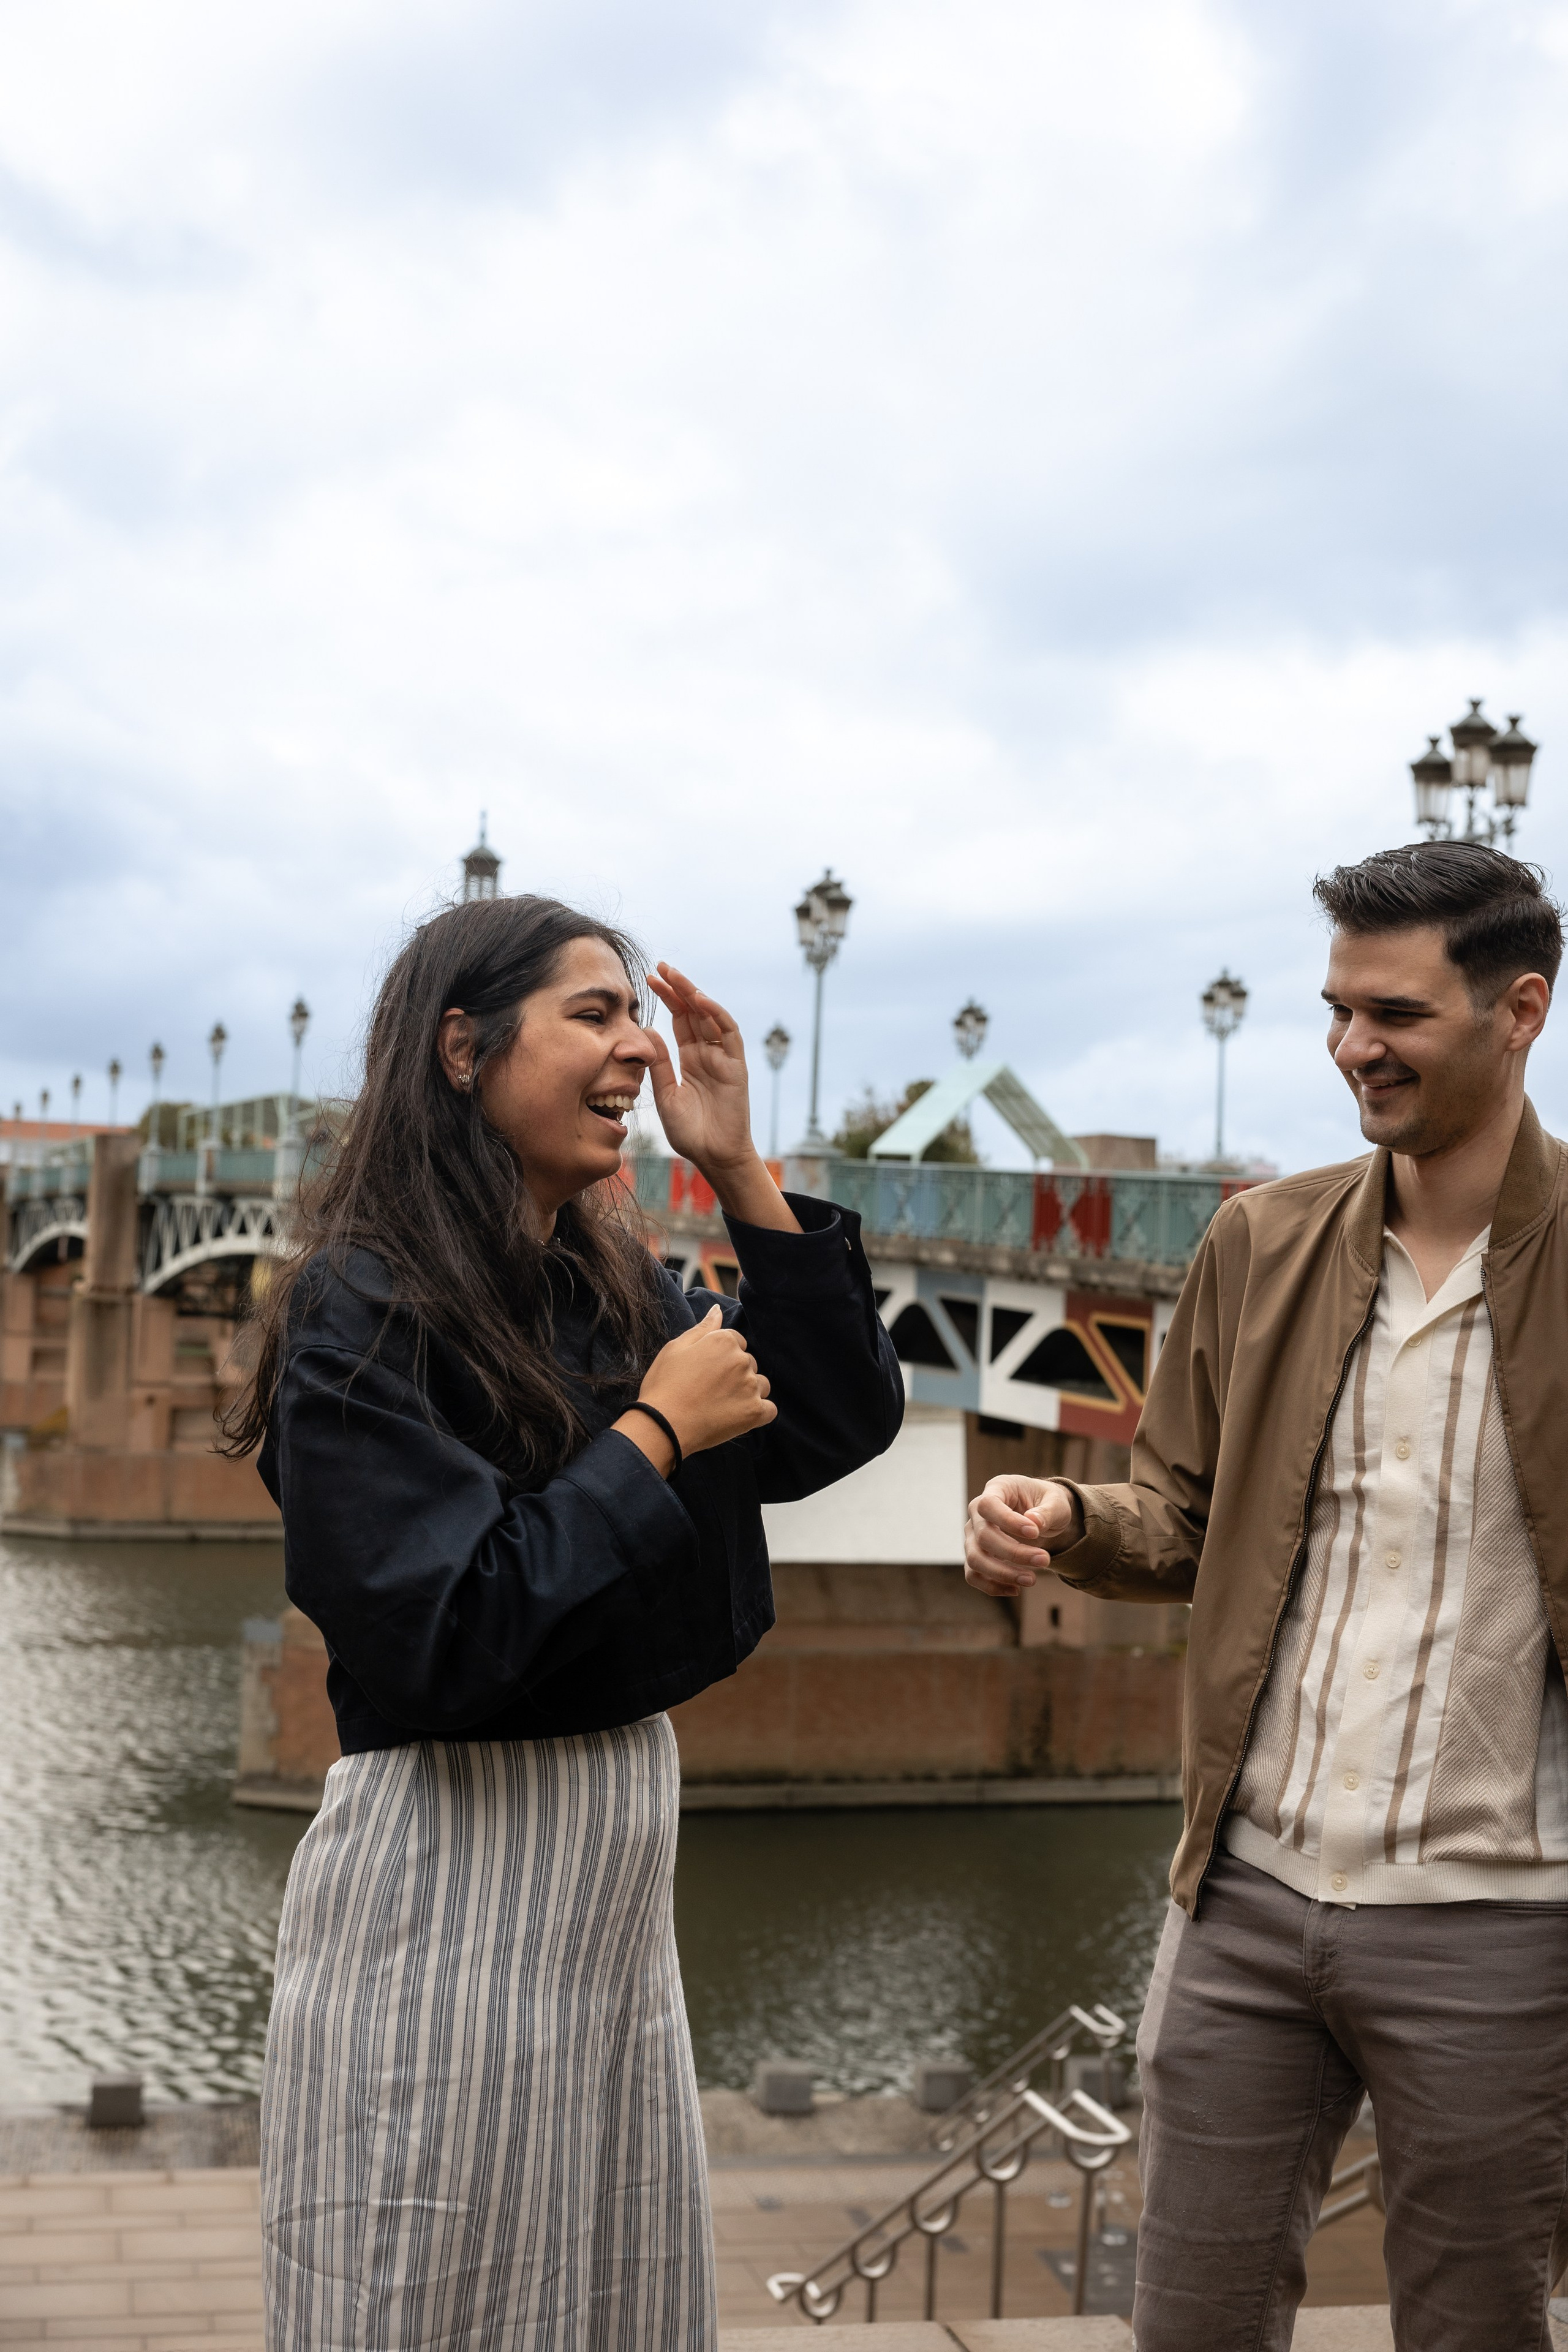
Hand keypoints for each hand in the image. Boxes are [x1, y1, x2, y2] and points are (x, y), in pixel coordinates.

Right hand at [619, 1305, 777, 1464]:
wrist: (662, 1426)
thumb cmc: (664, 1385)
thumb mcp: (676, 1348)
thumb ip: (702, 1328)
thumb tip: (718, 1310)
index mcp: (723, 1341)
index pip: (737, 1342)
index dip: (722, 1357)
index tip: (707, 1372)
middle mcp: (741, 1360)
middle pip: (749, 1363)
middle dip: (735, 1373)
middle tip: (710, 1390)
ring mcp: (750, 1387)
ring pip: (761, 1385)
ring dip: (749, 1392)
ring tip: (723, 1404)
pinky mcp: (754, 1412)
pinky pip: (769, 1410)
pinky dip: (758, 1413)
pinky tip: (739, 1417)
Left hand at [644, 964, 754, 1175]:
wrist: (713, 1156)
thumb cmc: (690, 1131)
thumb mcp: (665, 1094)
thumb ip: (659, 1063)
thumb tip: (647, 1031)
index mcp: (690, 1059)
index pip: (679, 1021)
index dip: (666, 999)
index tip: (648, 980)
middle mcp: (708, 1054)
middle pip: (693, 1012)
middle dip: (678, 988)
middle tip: (661, 967)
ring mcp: (723, 1058)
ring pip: (710, 1017)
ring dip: (694, 994)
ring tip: (675, 976)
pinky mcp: (736, 1066)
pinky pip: (729, 1034)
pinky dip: (716, 1015)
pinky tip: (700, 1000)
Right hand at [964, 1477, 1080, 1596]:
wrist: (1040, 1518)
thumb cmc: (1046, 1504)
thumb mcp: (1056, 1502)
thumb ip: (1047, 1511)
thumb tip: (1034, 1522)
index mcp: (996, 1489)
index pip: (988, 1505)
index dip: (1007, 1521)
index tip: (1034, 1533)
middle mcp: (978, 1513)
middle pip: (983, 1536)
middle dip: (1014, 1553)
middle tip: (1045, 1559)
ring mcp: (973, 1536)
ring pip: (975, 1559)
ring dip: (1003, 1573)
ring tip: (1032, 1580)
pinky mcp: (976, 1556)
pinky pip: (974, 1575)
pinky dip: (993, 1586)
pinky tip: (1017, 1589)